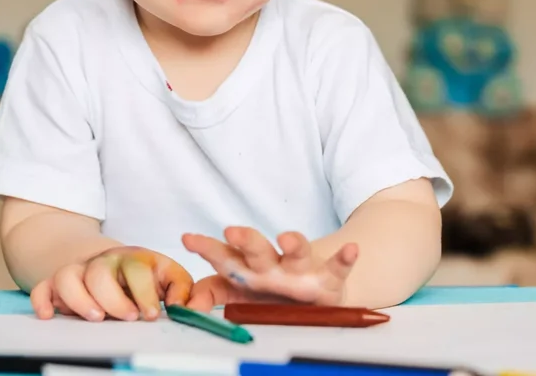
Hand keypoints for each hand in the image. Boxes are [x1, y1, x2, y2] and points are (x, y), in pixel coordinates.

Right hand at [30, 247, 192, 321]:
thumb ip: (181, 288)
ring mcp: (78, 271)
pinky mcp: (57, 284)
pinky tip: (49, 316)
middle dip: (113, 298)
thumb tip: (183, 307)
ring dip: (79, 298)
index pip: (136, 268)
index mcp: (133, 258)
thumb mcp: (168, 274)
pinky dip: (42, 300)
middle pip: (100, 272)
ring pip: (68, 277)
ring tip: (96, 318)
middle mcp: (103, 262)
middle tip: (127, 318)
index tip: (150, 315)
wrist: (111, 261)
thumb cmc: (144, 274)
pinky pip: (42, 288)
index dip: (144, 292)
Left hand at [181, 227, 357, 310]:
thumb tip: (184, 305)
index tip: (187, 239)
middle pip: (258, 249)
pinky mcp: (329, 279)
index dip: (206, 247)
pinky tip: (351, 249)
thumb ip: (211, 294)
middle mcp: (274, 265)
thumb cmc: (269, 292)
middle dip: (246, 238)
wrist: (313, 296)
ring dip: (293, 242)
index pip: (224, 256)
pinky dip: (345, 259)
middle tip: (231, 230)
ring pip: (297, 252)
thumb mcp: (238, 294)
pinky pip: (339, 267)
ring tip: (287, 237)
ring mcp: (302, 269)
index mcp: (249, 269)